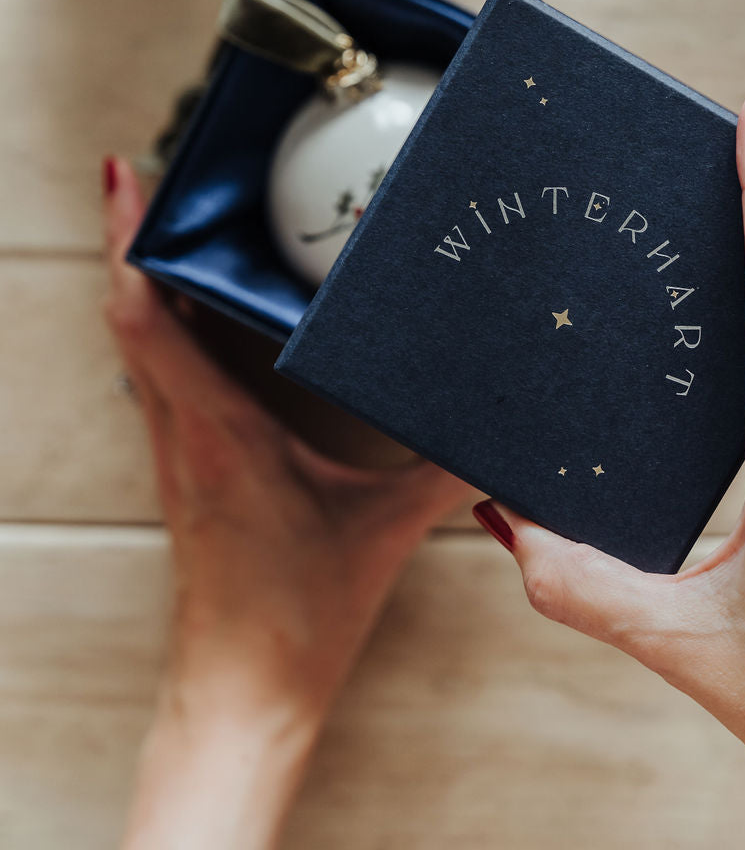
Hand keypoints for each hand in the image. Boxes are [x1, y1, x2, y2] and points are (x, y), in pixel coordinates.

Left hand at [103, 156, 468, 848]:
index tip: (124, 174)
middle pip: (131, 310)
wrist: (241, 692)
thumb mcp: (386, 529)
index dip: (128, 241)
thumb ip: (447, 469)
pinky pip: (160, 373)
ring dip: (145, 276)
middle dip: (134, 234)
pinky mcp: (187, 465)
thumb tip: (504, 428)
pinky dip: (165, 322)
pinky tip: (202, 309)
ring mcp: (176, 449)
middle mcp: (182, 431)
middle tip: (157, 169)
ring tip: (174, 219)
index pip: (145, 317)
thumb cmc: (294, 617)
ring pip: (139, 340)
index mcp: (219, 431)